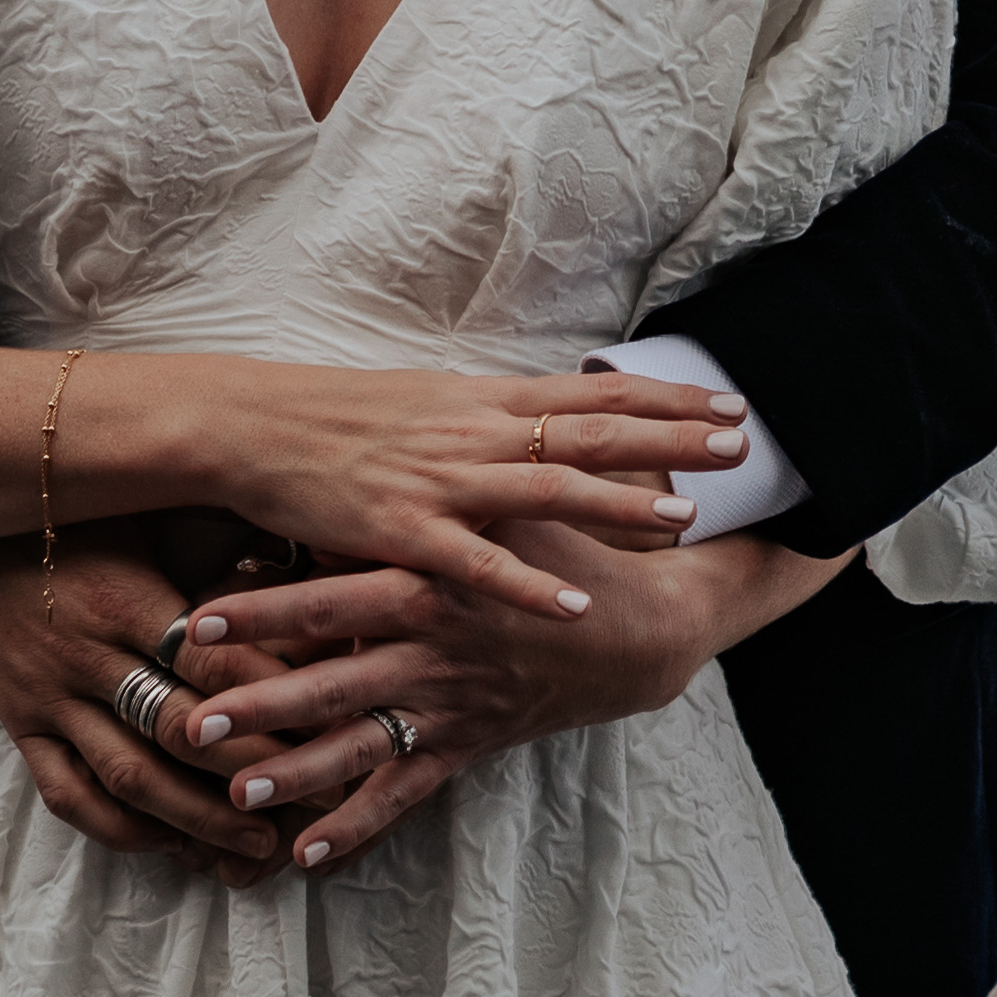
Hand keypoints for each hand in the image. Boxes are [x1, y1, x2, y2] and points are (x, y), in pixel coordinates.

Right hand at [0, 527, 294, 884]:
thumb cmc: (67, 507)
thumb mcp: (138, 501)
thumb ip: (215, 520)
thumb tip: (305, 522)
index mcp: (125, 594)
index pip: (213, 658)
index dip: (277, 693)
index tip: (338, 716)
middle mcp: (86, 652)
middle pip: (180, 729)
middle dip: (256, 770)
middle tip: (323, 794)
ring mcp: (47, 697)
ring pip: (128, 777)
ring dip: (198, 818)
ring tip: (259, 842)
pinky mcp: (18, 725)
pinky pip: (68, 795)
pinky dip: (121, 828)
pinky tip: (171, 841)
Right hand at [167, 362, 749, 621]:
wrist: (252, 426)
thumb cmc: (338, 420)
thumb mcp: (428, 405)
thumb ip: (491, 418)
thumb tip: (549, 420)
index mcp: (484, 399)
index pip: (594, 393)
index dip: (666, 397)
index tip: (729, 402)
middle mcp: (476, 433)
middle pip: (593, 431)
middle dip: (673, 438)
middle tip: (744, 444)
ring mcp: (442, 481)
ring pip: (550, 490)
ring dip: (622, 505)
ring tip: (686, 521)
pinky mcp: (402, 532)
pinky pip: (478, 564)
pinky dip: (530, 583)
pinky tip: (576, 603)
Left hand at [176, 525, 852, 873]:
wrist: (643, 628)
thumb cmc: (564, 550)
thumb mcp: (506, 508)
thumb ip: (432, 500)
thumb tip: (350, 477)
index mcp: (435, 585)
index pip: (334, 597)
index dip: (268, 610)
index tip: (201, 620)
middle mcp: (434, 651)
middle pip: (333, 681)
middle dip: (261, 703)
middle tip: (191, 722)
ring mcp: (451, 704)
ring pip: (362, 745)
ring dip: (297, 772)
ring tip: (235, 793)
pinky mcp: (469, 745)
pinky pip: (407, 791)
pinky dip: (361, 824)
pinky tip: (309, 857)